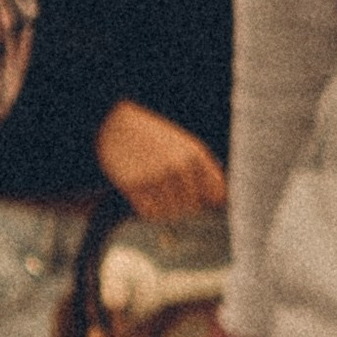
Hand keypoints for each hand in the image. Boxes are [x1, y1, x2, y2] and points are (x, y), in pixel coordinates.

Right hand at [96, 100, 226, 221]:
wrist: (117, 123)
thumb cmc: (155, 137)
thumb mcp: (185, 145)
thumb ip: (203, 170)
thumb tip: (218, 200)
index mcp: (195, 154)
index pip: (216, 193)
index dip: (212, 201)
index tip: (206, 202)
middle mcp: (177, 166)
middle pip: (193, 207)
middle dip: (187, 206)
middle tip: (175, 196)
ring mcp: (155, 176)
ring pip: (171, 213)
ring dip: (168, 210)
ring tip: (160, 193)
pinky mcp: (133, 185)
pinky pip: (150, 213)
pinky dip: (151, 211)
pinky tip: (148, 196)